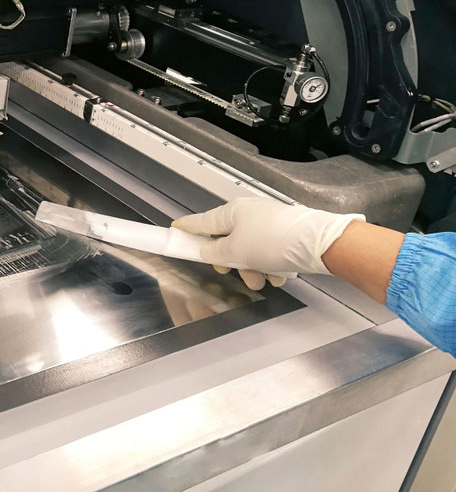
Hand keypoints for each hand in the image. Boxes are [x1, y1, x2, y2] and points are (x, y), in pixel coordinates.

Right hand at [172, 197, 363, 289]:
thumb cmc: (273, 242)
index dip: (185, 230)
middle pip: (226, 242)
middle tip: (235, 272)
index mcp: (232, 212)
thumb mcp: (235, 251)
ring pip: (249, 252)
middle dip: (232, 263)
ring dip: (254, 270)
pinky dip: (271, 267)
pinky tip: (280, 275)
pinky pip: (268, 254)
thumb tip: (206, 250)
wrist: (319, 244)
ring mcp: (268, 224)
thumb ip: (214, 253)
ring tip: (266, 279)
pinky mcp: (285, 235)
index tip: (173, 230)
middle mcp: (249, 215)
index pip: (200, 222)